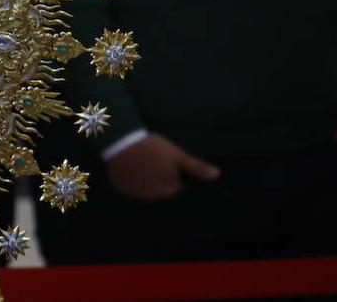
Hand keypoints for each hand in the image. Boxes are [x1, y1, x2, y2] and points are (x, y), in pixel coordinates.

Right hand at [105, 134, 220, 200]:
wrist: (121, 139)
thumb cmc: (152, 148)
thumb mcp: (177, 155)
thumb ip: (195, 167)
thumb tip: (216, 174)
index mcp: (164, 191)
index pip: (175, 188)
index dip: (174, 174)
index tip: (167, 162)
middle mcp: (148, 197)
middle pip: (160, 190)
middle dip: (160, 178)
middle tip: (155, 160)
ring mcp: (132, 192)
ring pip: (144, 188)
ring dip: (146, 179)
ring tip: (143, 161)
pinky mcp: (120, 186)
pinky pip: (130, 185)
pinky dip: (132, 179)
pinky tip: (132, 165)